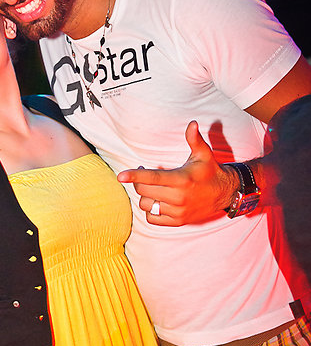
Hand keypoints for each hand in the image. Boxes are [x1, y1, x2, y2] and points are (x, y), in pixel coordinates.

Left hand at [117, 121, 236, 225]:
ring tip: (152, 188)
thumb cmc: (210, 171)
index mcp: (181, 180)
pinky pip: (152, 218)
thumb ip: (194, 139)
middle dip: (139, 182)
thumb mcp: (204, 154)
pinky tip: (156, 201)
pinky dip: (150, 211)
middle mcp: (178, 198)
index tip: (120, 176)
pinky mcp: (177, 221)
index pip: (153, 178)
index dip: (135, 176)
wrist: (224, 194)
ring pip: (146, 205)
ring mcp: (177, 211)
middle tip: (144, 175)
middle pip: (144, 191)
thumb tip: (192, 124)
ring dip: (144, 196)